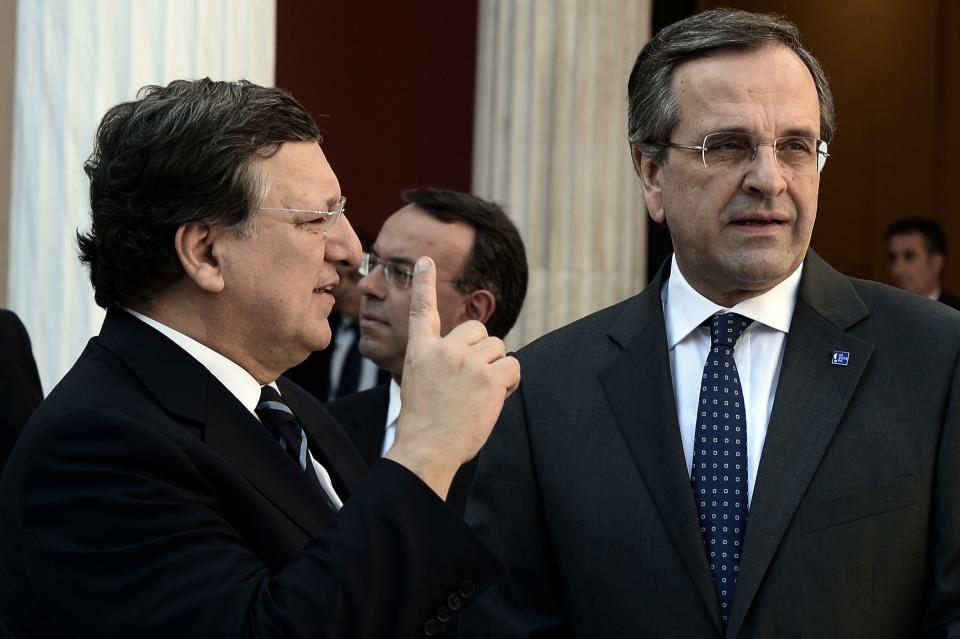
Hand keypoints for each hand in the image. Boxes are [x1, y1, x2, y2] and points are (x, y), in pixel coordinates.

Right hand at [384, 257, 519, 498]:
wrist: (426, 449)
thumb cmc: (424, 424)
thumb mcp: (418, 382)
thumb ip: (440, 362)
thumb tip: (473, 354)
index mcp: (421, 351)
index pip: (422, 310)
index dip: (424, 283)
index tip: (425, 261)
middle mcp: (444, 350)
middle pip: (478, 331)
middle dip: (482, 352)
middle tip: (472, 382)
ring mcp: (467, 362)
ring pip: (498, 348)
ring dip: (496, 369)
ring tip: (479, 395)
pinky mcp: (489, 378)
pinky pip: (513, 366)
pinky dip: (509, 382)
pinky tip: (493, 399)